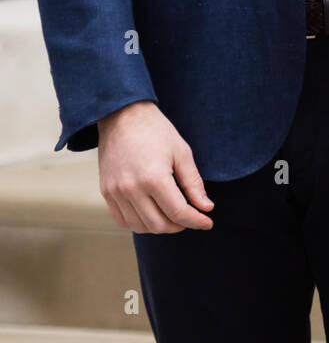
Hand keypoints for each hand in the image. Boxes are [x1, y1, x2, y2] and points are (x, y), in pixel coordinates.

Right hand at [97, 99, 214, 233]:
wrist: (122, 115)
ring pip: (141, 227)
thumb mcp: (182, 152)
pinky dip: (139, 223)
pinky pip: (122, 220)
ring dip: (160, 226)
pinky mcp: (106, 192)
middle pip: (160, 225)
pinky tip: (151, 213)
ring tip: (172, 215)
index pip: (179, 213)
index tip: (208, 222)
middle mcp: (132, 189)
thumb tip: (206, 208)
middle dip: (180, 225)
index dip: (196, 221)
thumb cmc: (156, 131)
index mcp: (154, 178)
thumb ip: (194, 183)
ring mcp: (116, 192)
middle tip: (190, 217)